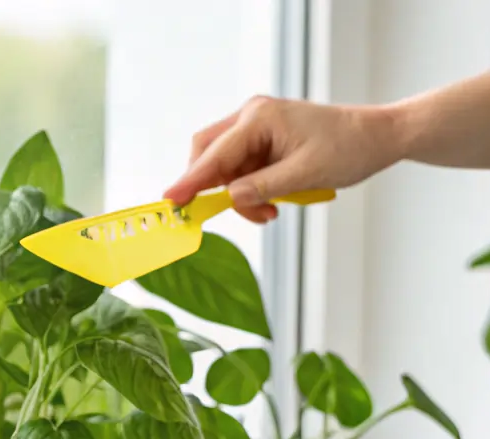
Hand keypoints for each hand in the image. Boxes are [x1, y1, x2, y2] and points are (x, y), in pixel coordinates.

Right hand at [164, 96, 400, 223]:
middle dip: (216, 189)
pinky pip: (239, 171)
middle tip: (242, 212)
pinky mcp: (261, 142)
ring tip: (270, 211)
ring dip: (239, 196)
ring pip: (222, 168)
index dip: (190, 180)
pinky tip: (271, 202)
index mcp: (259, 118)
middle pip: (208, 155)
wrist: (376, 137)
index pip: (214, 154)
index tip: (170, 201)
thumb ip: (263, 187)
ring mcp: (255, 129)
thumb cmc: (348, 148)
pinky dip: (249, 192)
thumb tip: (230, 197)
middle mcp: (250, 118)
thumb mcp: (306, 174)